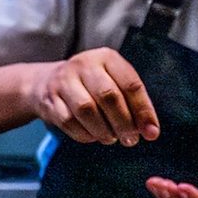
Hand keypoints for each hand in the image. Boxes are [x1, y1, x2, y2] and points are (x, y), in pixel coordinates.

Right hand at [29, 47, 159, 145]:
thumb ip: (132, 102)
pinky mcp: (50, 100)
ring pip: (86, 110)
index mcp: (106, 57)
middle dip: (123, 123)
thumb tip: (150, 130)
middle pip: (108, 96)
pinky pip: (69, 122)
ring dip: (103, 130)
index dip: (143, 111)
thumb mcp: (113, 81)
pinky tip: (93, 136)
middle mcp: (83, 64)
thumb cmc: (90, 85)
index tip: (151, 132)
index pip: (130, 84)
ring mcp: (63, 81)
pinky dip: (85, 134)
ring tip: (111, 138)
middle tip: (131, 139)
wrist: (46, 82)